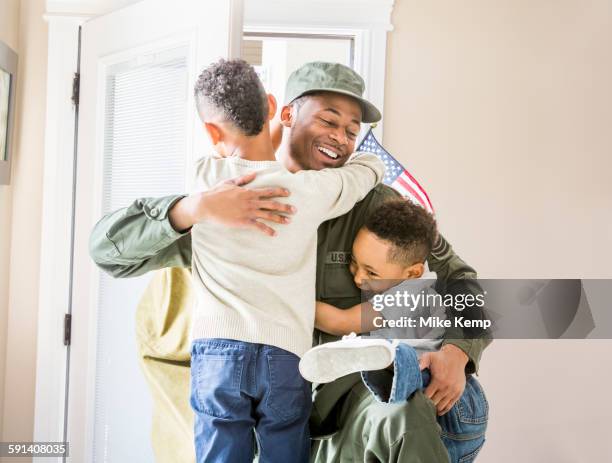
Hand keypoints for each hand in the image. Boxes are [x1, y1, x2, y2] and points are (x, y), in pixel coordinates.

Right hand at [169, 172, 295, 235]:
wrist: (206, 205)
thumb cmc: (216, 193)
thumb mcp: (230, 183)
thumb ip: (244, 179)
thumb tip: (254, 174)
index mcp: (249, 192)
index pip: (268, 191)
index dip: (280, 192)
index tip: (289, 193)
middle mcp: (251, 201)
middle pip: (272, 204)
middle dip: (285, 207)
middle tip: (295, 210)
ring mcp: (248, 212)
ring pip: (268, 215)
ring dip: (280, 218)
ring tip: (289, 221)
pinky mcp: (244, 222)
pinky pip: (259, 227)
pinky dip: (268, 230)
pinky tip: (274, 234)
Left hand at [419, 344, 468, 415]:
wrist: (456, 357)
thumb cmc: (440, 358)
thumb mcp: (429, 357)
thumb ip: (421, 362)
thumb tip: (415, 368)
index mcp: (438, 380)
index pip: (427, 395)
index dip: (421, 399)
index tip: (416, 400)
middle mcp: (446, 387)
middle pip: (434, 402)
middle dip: (426, 405)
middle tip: (420, 407)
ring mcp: (453, 391)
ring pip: (442, 406)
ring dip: (435, 409)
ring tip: (427, 410)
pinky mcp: (458, 393)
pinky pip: (450, 405)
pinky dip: (444, 410)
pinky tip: (438, 411)